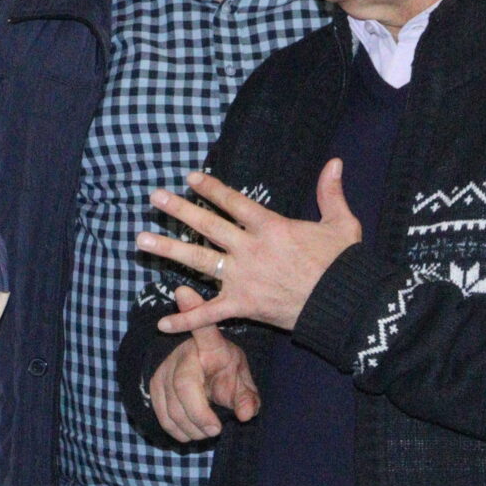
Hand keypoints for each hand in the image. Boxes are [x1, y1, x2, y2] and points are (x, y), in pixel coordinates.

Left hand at [136, 164, 360, 333]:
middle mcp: (250, 249)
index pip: (233, 202)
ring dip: (168, 250)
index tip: (190, 177)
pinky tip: (162, 323)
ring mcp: (242, 278)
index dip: (211, 188)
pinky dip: (186, 320)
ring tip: (141, 240)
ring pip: (198, 261)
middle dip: (178, 210)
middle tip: (154, 197)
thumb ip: (331, 193)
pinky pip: (209, 314)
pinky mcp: (242, 305)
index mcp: (271, 227)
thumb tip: (334, 162)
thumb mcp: (342, 223)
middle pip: (207, 225)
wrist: (344, 304)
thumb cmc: (343, 264)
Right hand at [146, 286, 261, 441]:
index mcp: (209, 345)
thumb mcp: (241, 380)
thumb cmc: (223, 372)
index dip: (192, 308)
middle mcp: (182, 353)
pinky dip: (177, 431)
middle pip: (184, 387)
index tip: (183, 291)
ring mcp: (163, 370)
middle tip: (216, 430)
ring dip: (191, 428)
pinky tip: (191, 432)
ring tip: (207, 432)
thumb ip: (247, 398)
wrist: (199, 373)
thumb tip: (246, 415)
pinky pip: (160, 414)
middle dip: (200, 416)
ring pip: (171, 407)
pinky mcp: (151, 386)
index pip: (203, 328)